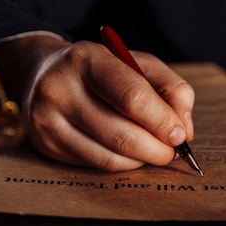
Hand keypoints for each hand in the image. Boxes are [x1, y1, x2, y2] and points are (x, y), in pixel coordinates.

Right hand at [0, 34, 195, 170]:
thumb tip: (184, 129)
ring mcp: (48, 120)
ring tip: (154, 151)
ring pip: (110, 157)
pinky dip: (123, 164)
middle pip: (122, 135)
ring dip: (142, 160)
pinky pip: (96, 165)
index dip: (162, 121)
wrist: (41, 74)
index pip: (132, 97)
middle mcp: (60, 89)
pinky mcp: (47, 144)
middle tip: (171, 150)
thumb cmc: (100, 70)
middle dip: (157, 149)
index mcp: (86, 59)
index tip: (179, 133)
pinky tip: (131, 154)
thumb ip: (170, 88)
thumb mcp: (137, 63)